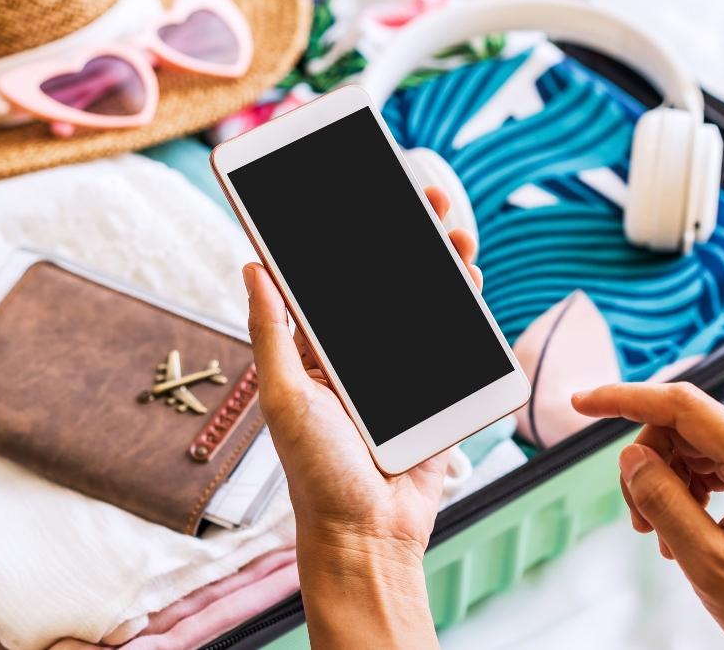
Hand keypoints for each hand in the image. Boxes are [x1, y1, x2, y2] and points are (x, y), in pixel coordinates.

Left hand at [243, 186, 478, 648]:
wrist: (370, 534)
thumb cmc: (316, 473)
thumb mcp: (285, 398)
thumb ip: (272, 332)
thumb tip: (253, 266)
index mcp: (317, 349)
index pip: (330, 277)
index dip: (344, 232)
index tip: (359, 189)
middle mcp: (359, 352)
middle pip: (385, 279)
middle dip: (407, 234)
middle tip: (426, 194)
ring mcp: (400, 369)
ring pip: (424, 301)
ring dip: (440, 262)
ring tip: (455, 230)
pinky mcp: (435, 389)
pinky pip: (453, 339)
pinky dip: (464, 306)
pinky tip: (470, 280)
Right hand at [573, 383, 723, 649]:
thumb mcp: (709, 563)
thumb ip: (665, 502)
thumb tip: (631, 456)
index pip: (682, 406)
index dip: (625, 399)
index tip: (583, 402)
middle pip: (681, 427)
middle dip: (648, 467)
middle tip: (640, 523)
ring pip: (690, 442)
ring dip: (665, 481)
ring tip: (663, 534)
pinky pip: (709, 457)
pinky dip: (686, 486)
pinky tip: (683, 525)